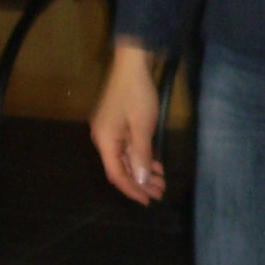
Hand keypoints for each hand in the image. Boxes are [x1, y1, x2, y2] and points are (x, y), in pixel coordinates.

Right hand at [90, 45, 165, 203]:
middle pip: (120, 167)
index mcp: (105, 140)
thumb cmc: (137, 94)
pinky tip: (155, 163)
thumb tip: (139, 181)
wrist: (132, 63)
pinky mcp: (117, 122)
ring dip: (142, 170)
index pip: (116, 174)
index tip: (148, 201)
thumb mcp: (142, 127)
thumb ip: (141, 155)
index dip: (131, 189)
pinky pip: (127, 147)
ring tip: (161, 181)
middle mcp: (103, 138)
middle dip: (140, 181)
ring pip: (125, 158)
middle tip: (160, 192)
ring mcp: (109, 130)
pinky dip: (140, 156)